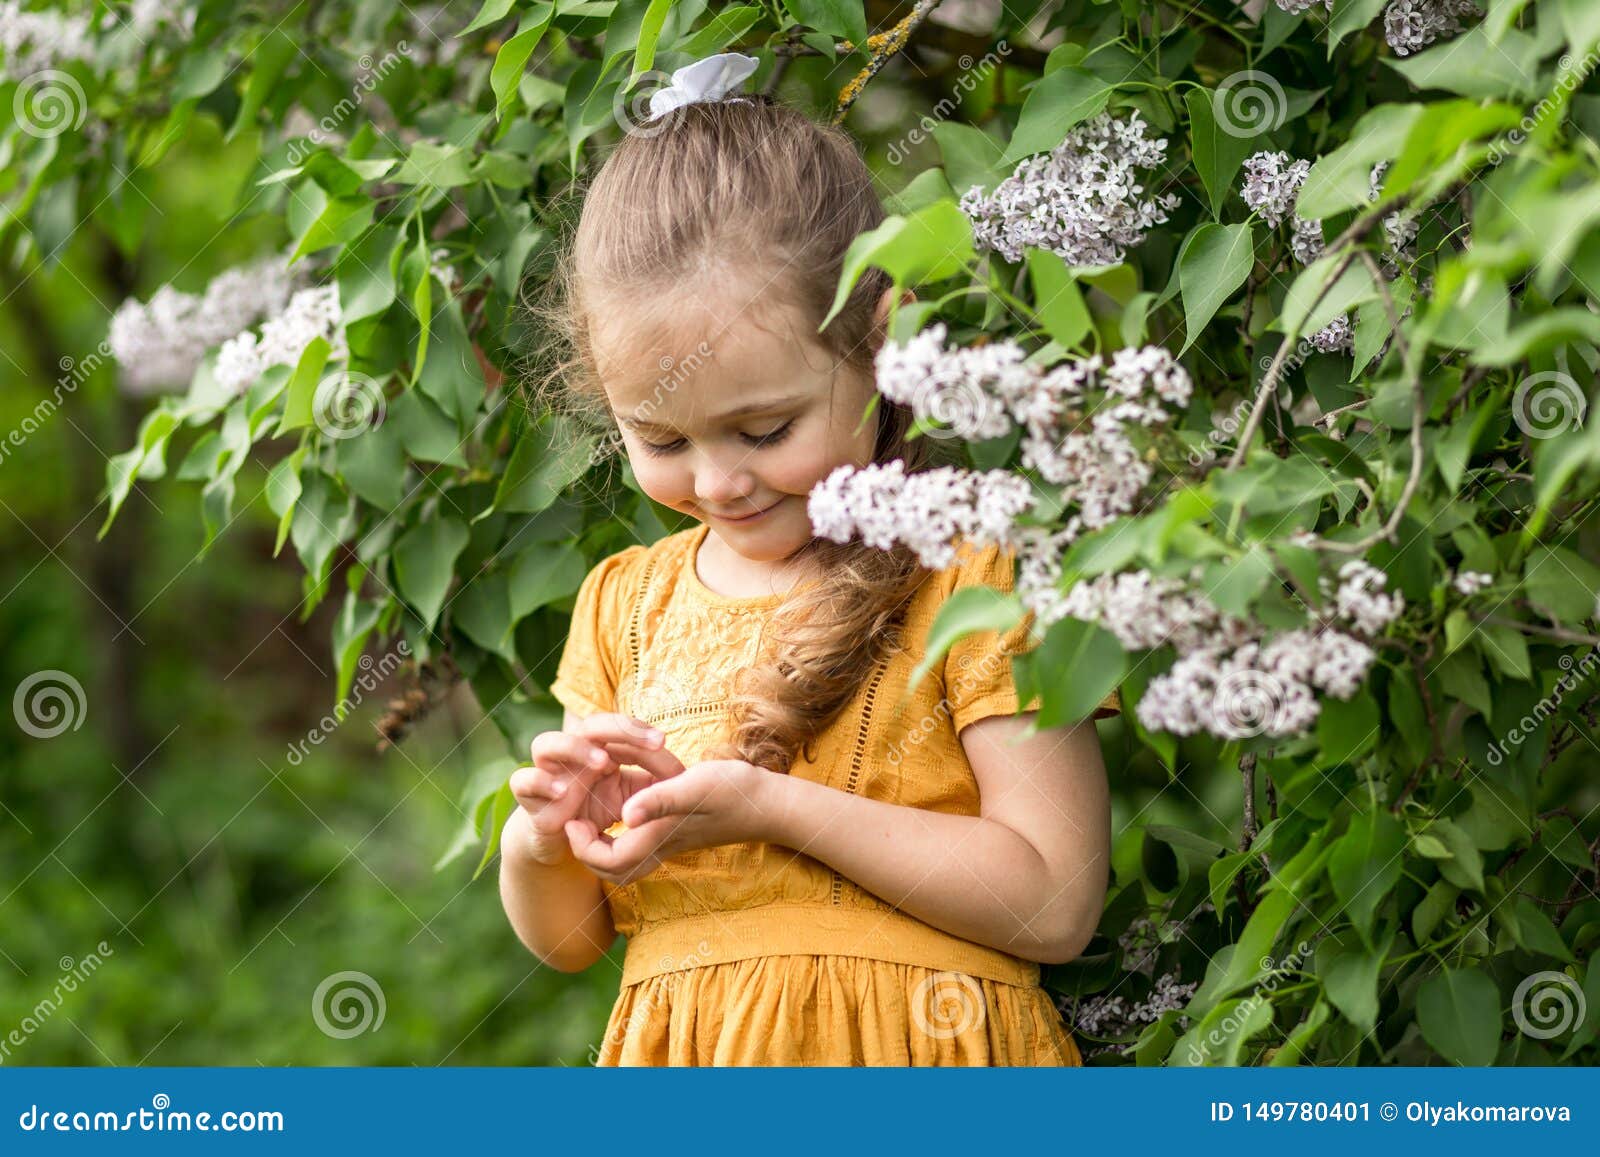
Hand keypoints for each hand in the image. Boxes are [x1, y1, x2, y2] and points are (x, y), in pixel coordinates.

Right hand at [510, 714, 685, 865]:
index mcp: (597, 747)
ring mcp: (546, 771)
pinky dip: (539, 782)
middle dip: (617, 729)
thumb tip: (684, 774)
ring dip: (575, 748)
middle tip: (648, 743)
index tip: (663, 741)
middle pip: (587, 725)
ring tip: (603, 762)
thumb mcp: (631, 797)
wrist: (561, 840)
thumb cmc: (599, 810)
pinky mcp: (528, 797)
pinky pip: (523, 781)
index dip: (639, 730)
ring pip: (545, 743)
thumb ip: (653, 783)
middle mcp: (570, 753)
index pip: (617, 726)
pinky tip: (562, 792)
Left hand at [563, 759, 779, 884]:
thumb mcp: (694, 786)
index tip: (573, 817)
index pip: (606, 862)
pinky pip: (639, 849)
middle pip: (612, 872)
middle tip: (576, 823)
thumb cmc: (734, 792)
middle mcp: (661, 847)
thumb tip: (626, 814)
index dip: (581, 846)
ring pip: (626, 864)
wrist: (769, 805)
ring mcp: (671, 845)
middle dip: (586, 854)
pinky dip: (621, 838)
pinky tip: (622, 811)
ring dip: (602, 849)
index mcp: (658, 837)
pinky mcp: (678, 837)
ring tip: (592, 819)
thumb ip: (659, 799)